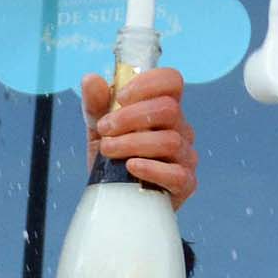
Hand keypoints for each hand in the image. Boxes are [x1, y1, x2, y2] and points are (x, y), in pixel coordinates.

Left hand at [81, 65, 197, 210]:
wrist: (114, 198)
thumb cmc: (113, 159)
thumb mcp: (98, 130)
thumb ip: (96, 105)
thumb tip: (91, 79)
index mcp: (163, 109)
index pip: (171, 81)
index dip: (147, 83)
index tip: (120, 97)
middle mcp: (180, 129)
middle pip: (168, 109)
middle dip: (130, 117)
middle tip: (105, 129)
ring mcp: (185, 156)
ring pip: (170, 140)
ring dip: (132, 143)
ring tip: (108, 151)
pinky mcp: (185, 184)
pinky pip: (176, 174)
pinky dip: (150, 169)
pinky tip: (131, 167)